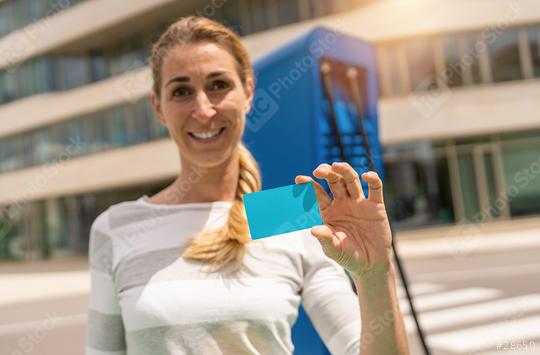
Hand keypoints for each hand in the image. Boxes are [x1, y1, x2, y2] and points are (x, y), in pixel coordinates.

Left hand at [295, 162, 391, 277]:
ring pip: (351, 180)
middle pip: (334, 181)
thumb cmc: (348, 256)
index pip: (318, 193)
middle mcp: (343, 203)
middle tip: (319, 170)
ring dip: (345, 171)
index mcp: (329, 210)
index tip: (299, 179)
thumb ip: (325, 239)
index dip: (309, 185)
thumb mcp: (334, 250)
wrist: (370, 265)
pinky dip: (372, 179)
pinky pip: (375, 188)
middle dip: (327, 173)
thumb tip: (313, 230)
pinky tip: (366, 176)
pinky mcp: (376, 206)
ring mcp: (359, 203)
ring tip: (338, 165)